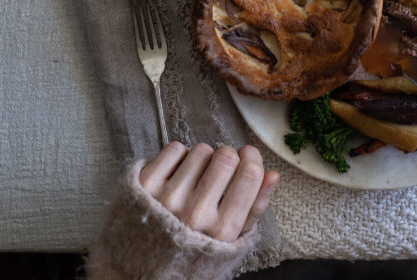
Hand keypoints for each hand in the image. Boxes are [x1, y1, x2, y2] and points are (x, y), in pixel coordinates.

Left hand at [139, 142, 278, 241]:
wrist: (144, 268)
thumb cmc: (194, 253)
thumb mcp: (231, 241)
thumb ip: (255, 206)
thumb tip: (272, 173)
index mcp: (222, 231)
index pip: (249, 174)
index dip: (252, 159)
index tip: (248, 157)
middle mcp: (195, 215)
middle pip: (225, 157)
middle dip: (228, 157)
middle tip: (221, 170)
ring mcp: (167, 198)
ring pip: (201, 150)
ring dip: (203, 158)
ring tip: (198, 178)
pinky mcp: (146, 185)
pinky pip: (175, 148)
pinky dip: (181, 156)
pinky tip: (179, 175)